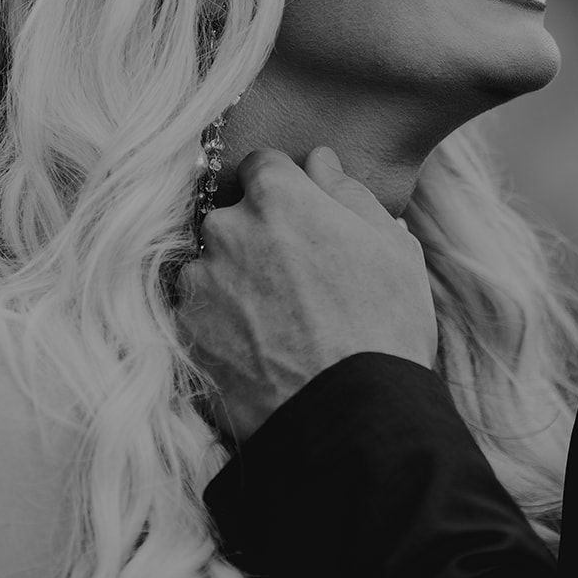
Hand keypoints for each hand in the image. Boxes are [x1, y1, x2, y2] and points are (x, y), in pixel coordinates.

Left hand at [178, 146, 437, 441]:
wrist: (350, 417)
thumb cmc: (384, 327)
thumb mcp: (391, 248)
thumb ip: (348, 193)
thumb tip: (319, 161)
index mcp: (278, 197)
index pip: (264, 166)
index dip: (286, 191)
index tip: (303, 220)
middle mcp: (226, 231)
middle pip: (232, 217)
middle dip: (257, 237)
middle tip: (298, 281)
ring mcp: (199, 285)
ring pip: (211, 267)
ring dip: (234, 283)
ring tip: (279, 325)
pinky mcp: (185, 335)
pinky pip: (199, 315)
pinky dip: (221, 327)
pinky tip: (259, 351)